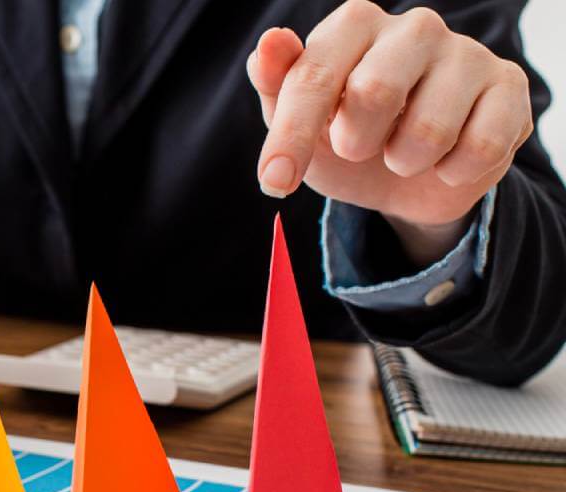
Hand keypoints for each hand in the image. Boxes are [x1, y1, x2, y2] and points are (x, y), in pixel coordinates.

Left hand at [247, 0, 532, 265]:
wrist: (405, 179)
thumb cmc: (344, 134)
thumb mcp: (298, 121)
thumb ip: (275, 83)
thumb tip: (270, 42)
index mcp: (355, 24)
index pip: (315, 75)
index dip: (292, 136)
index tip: (274, 181)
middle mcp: (415, 27)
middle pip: (374, 92)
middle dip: (356, 143)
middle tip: (357, 147)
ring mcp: (467, 54)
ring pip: (429, 131)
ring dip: (405, 163)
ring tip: (402, 153)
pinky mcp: (509, 87)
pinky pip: (479, 148)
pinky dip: (451, 173)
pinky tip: (444, 161)